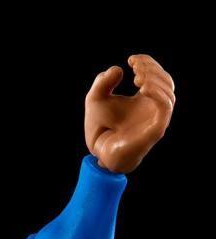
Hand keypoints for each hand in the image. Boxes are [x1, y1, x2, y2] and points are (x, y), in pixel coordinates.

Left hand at [84, 54, 174, 173]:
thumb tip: (118, 69)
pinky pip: (165, 109)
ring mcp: (156, 120)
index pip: (157, 76)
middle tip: (135, 66)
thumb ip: (102, 83)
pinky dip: (158, 94)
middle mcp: (154, 109)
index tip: (132, 59)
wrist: (99, 154)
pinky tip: (143, 88)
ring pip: (168, 94)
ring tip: (137, 76)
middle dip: (152, 70)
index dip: (148, 63)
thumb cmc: (99, 129)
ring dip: (155, 80)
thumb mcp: (95, 100)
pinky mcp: (155, 131)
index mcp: (145, 100)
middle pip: (166, 82)